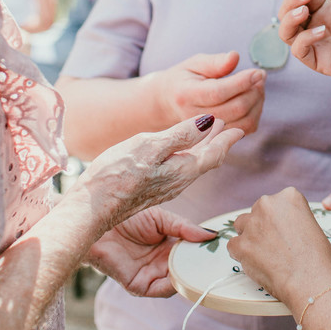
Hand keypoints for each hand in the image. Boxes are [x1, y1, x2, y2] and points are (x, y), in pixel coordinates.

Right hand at [72, 114, 242, 226]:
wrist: (90, 207)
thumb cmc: (117, 175)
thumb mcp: (150, 147)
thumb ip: (180, 136)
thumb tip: (209, 122)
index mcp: (182, 171)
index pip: (213, 154)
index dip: (227, 139)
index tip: (240, 127)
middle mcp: (177, 183)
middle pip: (206, 160)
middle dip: (219, 142)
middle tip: (229, 125)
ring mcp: (163, 188)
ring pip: (193, 166)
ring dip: (204, 147)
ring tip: (209, 132)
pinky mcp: (150, 190)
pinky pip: (180, 170)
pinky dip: (188, 155)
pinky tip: (181, 152)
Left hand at [86, 207, 214, 296]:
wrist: (98, 222)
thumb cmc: (127, 216)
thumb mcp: (162, 219)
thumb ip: (185, 229)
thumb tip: (211, 235)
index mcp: (168, 245)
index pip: (192, 254)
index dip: (205, 252)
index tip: (221, 248)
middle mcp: (160, 262)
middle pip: (187, 270)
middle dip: (200, 267)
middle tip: (216, 261)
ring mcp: (150, 275)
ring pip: (177, 282)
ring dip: (189, 276)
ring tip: (200, 266)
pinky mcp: (138, 285)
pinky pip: (161, 290)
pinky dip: (173, 284)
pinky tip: (181, 273)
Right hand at [153, 52, 265, 134]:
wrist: (169, 104)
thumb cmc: (184, 79)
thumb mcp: (194, 64)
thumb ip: (215, 62)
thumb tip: (235, 57)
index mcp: (186, 95)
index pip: (218, 92)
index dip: (242, 82)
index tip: (257, 71)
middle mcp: (196, 118)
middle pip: (235, 109)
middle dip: (254, 91)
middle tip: (260, 75)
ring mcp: (208, 132)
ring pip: (244, 122)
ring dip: (258, 103)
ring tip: (257, 85)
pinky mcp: (220, 137)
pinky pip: (246, 129)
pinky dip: (255, 113)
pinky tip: (253, 99)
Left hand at [227, 188, 330, 310]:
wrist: (309, 280)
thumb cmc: (316, 258)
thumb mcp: (310, 224)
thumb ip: (291, 218)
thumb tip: (280, 226)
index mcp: (288, 196)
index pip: (275, 203)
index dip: (278, 220)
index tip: (283, 232)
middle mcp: (268, 204)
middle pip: (257, 212)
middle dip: (262, 226)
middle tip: (274, 245)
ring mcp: (252, 223)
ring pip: (241, 225)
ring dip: (249, 237)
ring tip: (264, 254)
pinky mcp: (241, 244)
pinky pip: (233, 245)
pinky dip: (241, 254)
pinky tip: (256, 262)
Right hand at [277, 0, 330, 88]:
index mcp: (324, 7)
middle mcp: (315, 23)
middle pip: (288, 10)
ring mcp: (315, 42)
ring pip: (286, 30)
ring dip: (290, 17)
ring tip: (303, 10)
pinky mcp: (318, 60)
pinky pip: (299, 50)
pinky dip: (304, 38)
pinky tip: (322, 31)